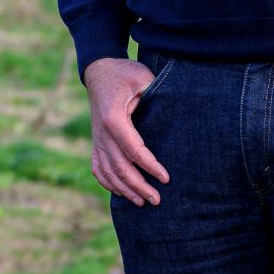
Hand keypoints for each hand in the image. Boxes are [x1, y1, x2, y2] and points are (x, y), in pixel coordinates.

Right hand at [84, 56, 170, 205]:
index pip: (133, 150)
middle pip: (119, 167)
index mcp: (113, 119)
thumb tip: (176, 111)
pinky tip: (121, 192)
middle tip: (157, 200)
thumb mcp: (143, 78)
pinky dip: (108, 183)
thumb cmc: (124, 74)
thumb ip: (156, 94)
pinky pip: (98, 168)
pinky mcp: (96, 141)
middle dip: (138, 186)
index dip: (150, 166)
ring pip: (107, 171)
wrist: (99, 70)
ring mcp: (97, 139)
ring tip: (142, 202)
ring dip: (124, 189)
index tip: (166, 178)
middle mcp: (102, 133)